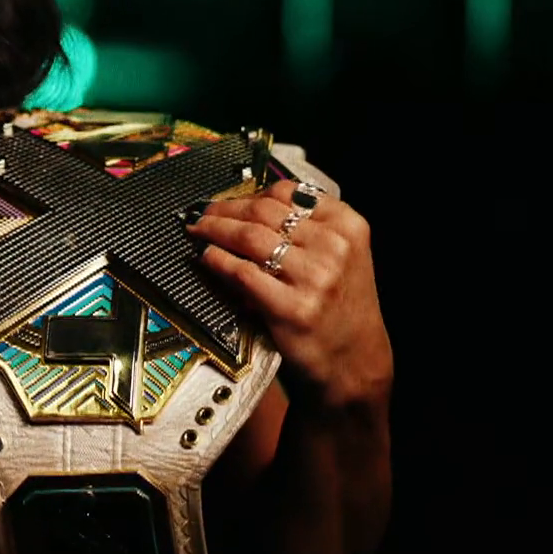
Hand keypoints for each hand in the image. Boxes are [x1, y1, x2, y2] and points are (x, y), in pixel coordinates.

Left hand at [187, 180, 392, 410]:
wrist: (354, 360)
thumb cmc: (340, 305)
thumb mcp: (341, 255)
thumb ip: (307, 226)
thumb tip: (247, 203)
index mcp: (348, 226)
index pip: (287, 193)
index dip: (250, 193)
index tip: (229, 199)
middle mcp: (334, 247)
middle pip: (263, 211)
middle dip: (225, 209)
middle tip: (202, 212)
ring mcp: (314, 278)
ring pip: (249, 237)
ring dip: (214, 229)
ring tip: (197, 230)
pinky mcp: (290, 307)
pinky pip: (241, 272)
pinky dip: (217, 260)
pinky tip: (205, 257)